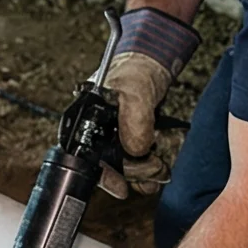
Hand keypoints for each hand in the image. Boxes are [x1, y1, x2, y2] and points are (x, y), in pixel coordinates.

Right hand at [100, 9, 197, 194]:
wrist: (154, 57)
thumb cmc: (137, 67)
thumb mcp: (136, 92)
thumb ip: (135, 122)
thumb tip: (136, 151)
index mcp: (87, 120)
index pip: (88, 157)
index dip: (105, 176)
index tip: (123, 190)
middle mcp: (97, 129)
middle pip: (109, 165)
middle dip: (134, 172)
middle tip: (156, 169)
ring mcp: (114, 132)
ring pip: (124, 165)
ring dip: (144, 173)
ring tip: (160, 172)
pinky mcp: (130, 133)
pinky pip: (136, 157)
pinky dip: (148, 165)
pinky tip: (159, 168)